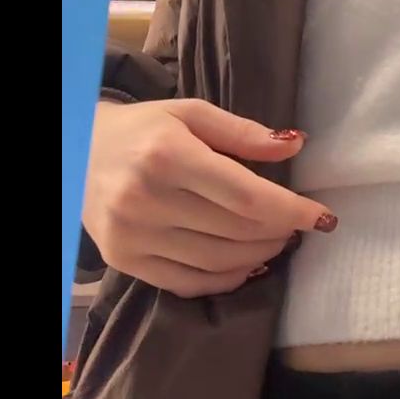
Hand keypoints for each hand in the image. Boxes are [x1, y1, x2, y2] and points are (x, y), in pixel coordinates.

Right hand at [82, 99, 335, 297]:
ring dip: (261, 255)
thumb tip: (295, 144)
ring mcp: (134, 236)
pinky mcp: (125, 262)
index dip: (292, 211)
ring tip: (277, 240)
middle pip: (238, 231)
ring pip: (220, 262)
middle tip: (298, 224)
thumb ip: (243, 132)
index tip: (323, 217)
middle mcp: (147, 199)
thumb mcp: (191, 114)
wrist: (75, 151)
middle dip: (281, 232)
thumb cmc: (143, 129)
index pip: (247, 196)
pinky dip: (229, 279)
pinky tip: (248, 264)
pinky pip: (191, 284)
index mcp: (168, 155)